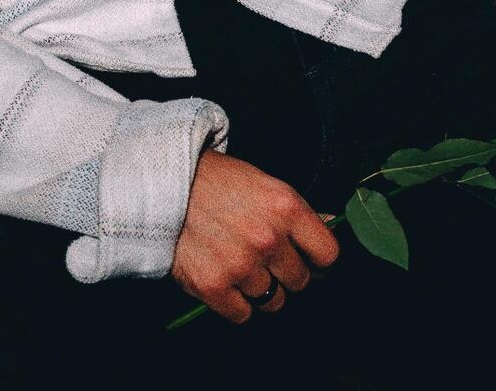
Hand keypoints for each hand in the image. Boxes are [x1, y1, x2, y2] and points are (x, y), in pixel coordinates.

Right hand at [171, 148, 338, 323]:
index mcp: (286, 207)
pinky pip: (243, 315)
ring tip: (242, 265)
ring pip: (273, 301)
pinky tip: (226, 278)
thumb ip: (296, 211)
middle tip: (268, 259)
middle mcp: (268, 238)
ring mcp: (241, 265)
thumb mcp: (265, 183)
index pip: (328, 254)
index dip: (320, 260)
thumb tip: (330, 225)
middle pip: (301, 282)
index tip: (311, 260)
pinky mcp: (214, 286)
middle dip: (287, 274)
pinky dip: (236, 303)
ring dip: (261, 289)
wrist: (165, 186)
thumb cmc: (218, 182)